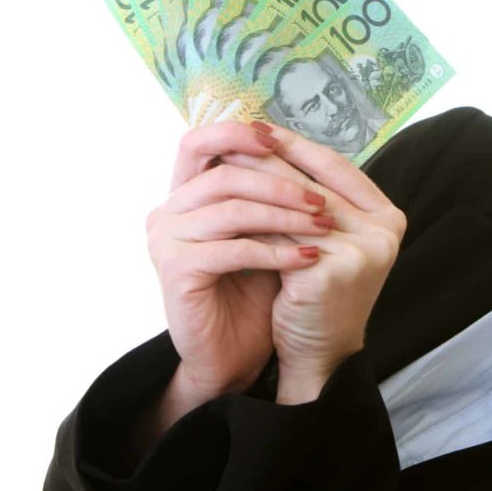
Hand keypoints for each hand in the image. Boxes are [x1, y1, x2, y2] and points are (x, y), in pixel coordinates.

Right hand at [145, 120, 331, 402]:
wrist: (232, 356)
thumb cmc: (253, 293)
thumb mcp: (267, 233)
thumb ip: (272, 196)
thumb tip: (312, 154)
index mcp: (185, 195)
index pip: (200, 143)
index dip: (239, 134)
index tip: (287, 143)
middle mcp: (168, 212)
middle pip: (223, 173)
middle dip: (280, 182)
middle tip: (322, 199)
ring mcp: (167, 240)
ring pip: (231, 208)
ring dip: (284, 215)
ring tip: (324, 226)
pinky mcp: (176, 270)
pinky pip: (232, 249)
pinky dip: (275, 251)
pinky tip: (308, 257)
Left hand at [216, 124, 406, 402]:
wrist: (318, 353)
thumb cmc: (318, 293)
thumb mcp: (328, 239)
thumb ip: (316, 198)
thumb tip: (273, 142)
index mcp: (389, 217)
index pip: (338, 167)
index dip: (298, 145)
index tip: (261, 128)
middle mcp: (384, 232)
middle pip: (315, 181)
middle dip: (271, 156)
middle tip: (233, 135)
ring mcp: (362, 250)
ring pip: (294, 204)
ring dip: (255, 181)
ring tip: (221, 163)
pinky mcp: (331, 269)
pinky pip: (280, 234)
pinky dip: (250, 216)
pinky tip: (223, 201)